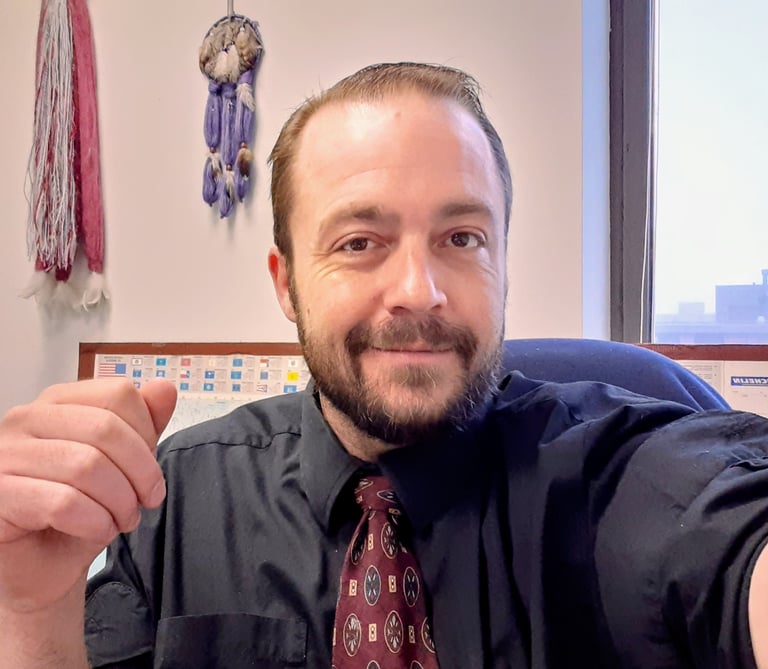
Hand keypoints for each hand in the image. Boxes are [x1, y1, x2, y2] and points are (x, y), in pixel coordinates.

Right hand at [0, 379, 175, 613]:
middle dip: (141, 471)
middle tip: (147, 501)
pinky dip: (95, 522)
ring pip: (86, 466)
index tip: (149, 468)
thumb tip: (165, 387)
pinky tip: (98, 531)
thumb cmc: (79, 512)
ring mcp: (4, 455)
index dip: (147, 433)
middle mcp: (25, 419)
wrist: (42, 568)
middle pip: (106, 428)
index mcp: (58, 402)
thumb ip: (144, 424)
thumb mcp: (122, 465)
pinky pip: (62, 503)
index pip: (118, 394)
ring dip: (119, 502)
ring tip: (122, 520)